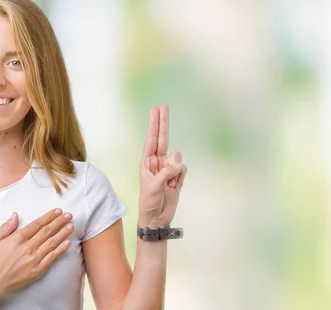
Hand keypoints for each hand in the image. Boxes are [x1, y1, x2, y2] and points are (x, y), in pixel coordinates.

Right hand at [0, 209, 73, 297]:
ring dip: (63, 233)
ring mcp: (33, 259)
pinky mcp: (37, 270)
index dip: (49, 216)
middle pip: (47, 231)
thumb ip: (6, 227)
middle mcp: (27, 247)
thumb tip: (15, 215)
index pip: (37, 224)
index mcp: (17, 238)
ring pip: (52, 243)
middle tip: (69, 215)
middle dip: (59, 222)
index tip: (58, 211)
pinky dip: (61, 250)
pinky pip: (52, 258)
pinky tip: (67, 243)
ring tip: (71, 226)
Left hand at [139, 103, 187, 226]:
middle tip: (164, 105)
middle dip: (163, 122)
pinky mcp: (178, 177)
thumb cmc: (149, 202)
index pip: (152, 139)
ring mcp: (169, 168)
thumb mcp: (153, 186)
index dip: (154, 124)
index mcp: (147, 162)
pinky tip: (175, 186)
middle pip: (163, 138)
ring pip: (177, 158)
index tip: (155, 109)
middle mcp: (158, 162)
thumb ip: (166, 173)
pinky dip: (180, 177)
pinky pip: (183, 170)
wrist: (157, 218)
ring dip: (174, 170)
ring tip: (168, 184)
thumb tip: (180, 164)